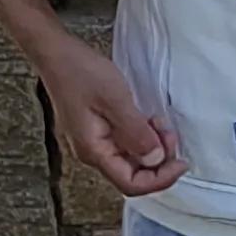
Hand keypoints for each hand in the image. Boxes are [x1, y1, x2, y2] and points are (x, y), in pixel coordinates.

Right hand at [40, 31, 182, 197]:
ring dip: (151, 145)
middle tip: (170, 134)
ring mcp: (93, 140)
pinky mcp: (96, 128)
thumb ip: (137, 134)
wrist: (54, 51)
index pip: (131, 184)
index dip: (160, 179)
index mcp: (94, 151)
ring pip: (130, 158)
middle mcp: (92, 152)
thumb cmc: (80, 72)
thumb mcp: (115, 101)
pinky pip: (125, 143)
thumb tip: (156, 159)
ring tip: (159, 122)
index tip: (181, 163)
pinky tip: (147, 119)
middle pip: (132, 173)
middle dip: (158, 159)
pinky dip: (141, 135)